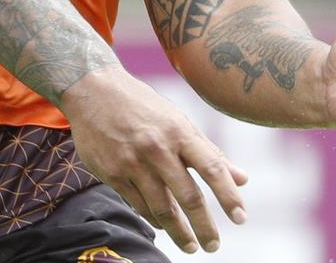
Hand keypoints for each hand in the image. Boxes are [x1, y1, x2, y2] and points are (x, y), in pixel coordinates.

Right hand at [61, 67, 247, 254]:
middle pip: (188, 196)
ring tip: (190, 245)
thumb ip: (209, 151)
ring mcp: (133, 161)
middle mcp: (157, 147)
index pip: (212, 167)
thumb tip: (243, 179)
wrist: (93, 89)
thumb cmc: (142, 105)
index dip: (228, 195)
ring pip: (162, 208)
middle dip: (204, 227)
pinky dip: (153, 218)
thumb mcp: (177, 119)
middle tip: (214, 246)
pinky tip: (162, 224)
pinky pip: (138, 204)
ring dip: (179, 232)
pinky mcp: (113, 172)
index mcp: (178, 130)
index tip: (241, 218)